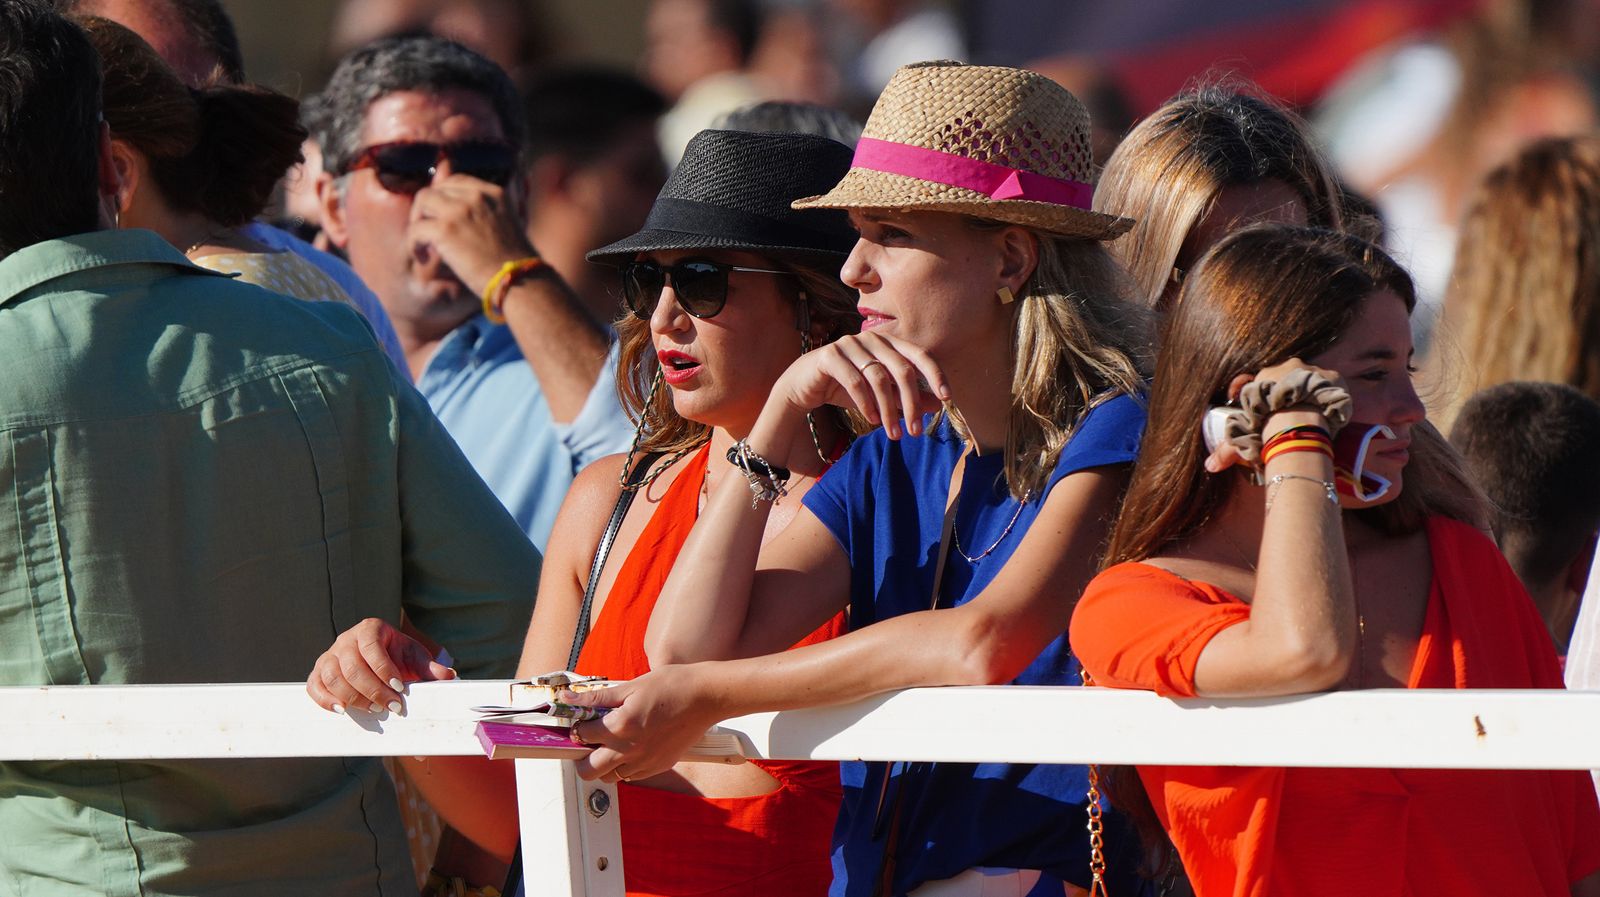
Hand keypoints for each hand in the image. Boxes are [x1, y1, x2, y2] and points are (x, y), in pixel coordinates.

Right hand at [306, 617, 455, 713]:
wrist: (381, 658)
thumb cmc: (398, 656)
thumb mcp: (415, 657)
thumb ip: (430, 667)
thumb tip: (448, 676)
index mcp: (370, 629)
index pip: (372, 648)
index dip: (384, 670)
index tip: (400, 688)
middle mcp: (346, 639)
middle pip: (352, 667)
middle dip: (372, 690)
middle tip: (390, 707)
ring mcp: (330, 655)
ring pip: (332, 677)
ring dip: (352, 697)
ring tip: (373, 710)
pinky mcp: (319, 671)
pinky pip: (315, 685)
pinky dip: (325, 699)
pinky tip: (342, 710)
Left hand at [408, 173, 538, 294]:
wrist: (520, 282)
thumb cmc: (514, 262)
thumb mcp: (506, 226)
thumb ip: (485, 212)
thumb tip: (463, 208)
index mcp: (493, 193)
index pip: (456, 181)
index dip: (443, 197)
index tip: (440, 215)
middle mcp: (476, 197)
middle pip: (435, 189)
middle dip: (426, 209)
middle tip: (426, 231)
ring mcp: (459, 211)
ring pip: (422, 201)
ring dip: (417, 221)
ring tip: (422, 242)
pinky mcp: (445, 230)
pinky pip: (416, 228)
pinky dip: (413, 243)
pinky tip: (421, 256)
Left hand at [559, 666, 723, 783]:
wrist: (706, 697)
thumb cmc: (672, 685)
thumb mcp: (631, 685)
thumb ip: (597, 696)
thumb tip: (568, 699)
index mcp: (620, 726)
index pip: (582, 736)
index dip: (576, 728)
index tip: (580, 723)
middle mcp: (630, 749)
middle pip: (589, 770)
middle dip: (581, 758)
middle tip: (587, 743)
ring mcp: (646, 761)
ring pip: (609, 778)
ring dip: (603, 765)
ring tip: (609, 745)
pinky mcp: (660, 766)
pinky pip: (631, 776)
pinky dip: (624, 767)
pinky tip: (631, 748)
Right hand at [776, 332, 948, 440]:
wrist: (804, 387)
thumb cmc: (846, 388)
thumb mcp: (881, 396)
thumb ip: (907, 396)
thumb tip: (938, 404)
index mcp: (888, 342)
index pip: (919, 354)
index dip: (935, 375)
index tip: (947, 399)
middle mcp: (872, 338)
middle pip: (902, 369)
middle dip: (911, 403)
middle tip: (915, 430)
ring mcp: (850, 343)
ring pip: (879, 378)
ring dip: (888, 410)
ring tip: (894, 434)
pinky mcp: (830, 355)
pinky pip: (855, 381)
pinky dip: (866, 403)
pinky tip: (870, 421)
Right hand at [1204, 358, 1341, 473]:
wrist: (1297, 422)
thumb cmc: (1267, 424)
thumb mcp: (1242, 437)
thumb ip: (1226, 450)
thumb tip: (1209, 467)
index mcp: (1266, 374)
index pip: (1264, 382)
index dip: (1267, 399)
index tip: (1271, 416)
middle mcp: (1289, 365)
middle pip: (1291, 378)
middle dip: (1292, 395)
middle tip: (1295, 418)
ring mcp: (1313, 369)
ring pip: (1313, 381)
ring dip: (1314, 396)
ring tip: (1315, 417)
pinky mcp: (1334, 377)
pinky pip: (1334, 386)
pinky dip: (1333, 399)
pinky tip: (1331, 414)